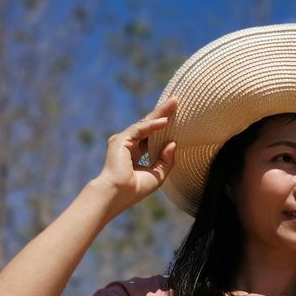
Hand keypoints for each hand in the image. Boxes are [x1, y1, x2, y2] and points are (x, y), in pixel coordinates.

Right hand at [93, 95, 178, 210]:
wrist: (117, 195)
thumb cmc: (135, 189)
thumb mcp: (157, 174)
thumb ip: (166, 160)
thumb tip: (173, 144)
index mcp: (135, 152)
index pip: (152, 135)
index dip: (164, 126)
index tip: (177, 116)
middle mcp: (128, 144)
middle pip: (149, 125)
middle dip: (163, 113)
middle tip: (176, 101)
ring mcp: (123, 140)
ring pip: (145, 123)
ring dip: (160, 113)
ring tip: (174, 103)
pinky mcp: (120, 140)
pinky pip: (140, 129)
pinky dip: (153, 125)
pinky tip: (165, 121)